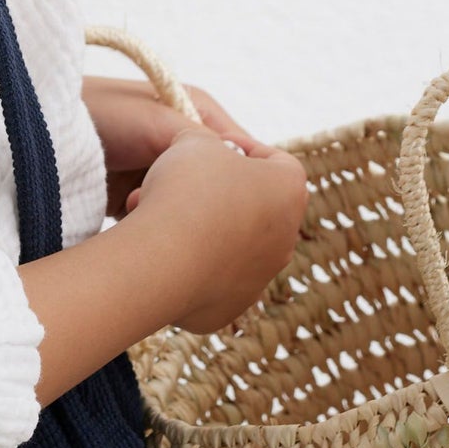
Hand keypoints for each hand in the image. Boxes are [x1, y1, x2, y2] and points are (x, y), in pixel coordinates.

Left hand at [83, 72, 269, 216]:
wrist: (36, 135)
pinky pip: (163, 222)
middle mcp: (184, 144)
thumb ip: (204, 142)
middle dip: (205, 202)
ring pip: (191, 208)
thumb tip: (245, 173)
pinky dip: (154, 228)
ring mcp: (160, 173)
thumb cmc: (95, 112)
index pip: (243, 151)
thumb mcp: (157, 121)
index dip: (245, 178)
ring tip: (143, 207)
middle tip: (178, 206)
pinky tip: (136, 223)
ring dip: (175, 216)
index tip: (234, 202)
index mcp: (197, 113)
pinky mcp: (138, 201)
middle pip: (219, 185)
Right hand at [122, 127, 305, 334]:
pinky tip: (160, 252)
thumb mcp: (193, 140)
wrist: (165, 259)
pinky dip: (188, 264)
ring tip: (159, 217)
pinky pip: (209, 278)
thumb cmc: (187, 190)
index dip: (240, 147)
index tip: (211, 146)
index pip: (274, 160)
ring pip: (229, 244)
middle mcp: (285, 237)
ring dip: (200, 228)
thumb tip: (200, 151)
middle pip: (252, 205)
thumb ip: (205, 141)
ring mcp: (260, 277)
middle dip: (216, 191)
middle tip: (180, 183)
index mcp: (289, 190)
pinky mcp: (231, 307)